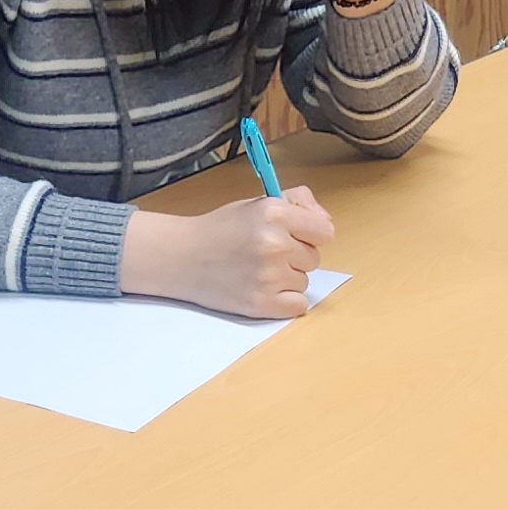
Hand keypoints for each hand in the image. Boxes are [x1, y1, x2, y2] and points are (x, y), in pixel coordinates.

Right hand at [120, 188, 334, 316]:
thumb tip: (325, 220)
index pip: (325, 231)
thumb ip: (297, 203)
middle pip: (314, 258)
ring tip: (258, 270)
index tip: (295, 236)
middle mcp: (275, 244)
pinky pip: (298, 305)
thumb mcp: (258, 203)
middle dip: (295, 256)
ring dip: (287, 278)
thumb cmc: (220, 230)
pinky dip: (286, 301)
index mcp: (276, 214)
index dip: (311, 233)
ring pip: (304, 281)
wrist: (182, 257)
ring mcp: (269, 276)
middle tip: (265, 253)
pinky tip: (265, 290)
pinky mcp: (261, 304)